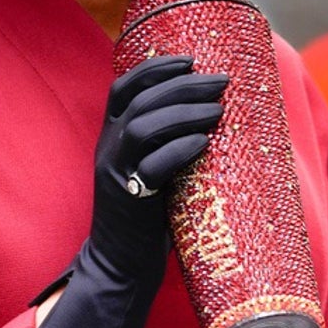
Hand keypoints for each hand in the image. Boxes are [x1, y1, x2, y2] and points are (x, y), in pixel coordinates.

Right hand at [36, 54, 226, 327]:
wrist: (120, 266)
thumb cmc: (147, 219)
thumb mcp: (153, 172)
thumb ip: (168, 145)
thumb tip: (215, 118)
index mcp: (111, 138)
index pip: (123, 88)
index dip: (155, 69)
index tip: (190, 60)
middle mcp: (108, 149)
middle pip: (140, 101)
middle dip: (182, 85)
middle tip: (219, 81)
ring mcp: (115, 172)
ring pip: (143, 126)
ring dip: (184, 112)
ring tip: (217, 110)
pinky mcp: (128, 199)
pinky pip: (152, 166)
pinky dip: (179, 150)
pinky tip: (203, 143)